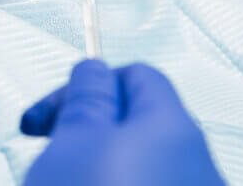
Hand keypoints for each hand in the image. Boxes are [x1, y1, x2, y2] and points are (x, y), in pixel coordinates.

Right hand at [21, 60, 224, 185]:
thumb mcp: (75, 140)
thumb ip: (87, 96)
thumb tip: (94, 68)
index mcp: (173, 126)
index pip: (135, 75)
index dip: (86, 86)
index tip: (46, 117)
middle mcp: (196, 162)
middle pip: (136, 124)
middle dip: (87, 131)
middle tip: (49, 151)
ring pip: (137, 164)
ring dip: (96, 165)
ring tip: (61, 180)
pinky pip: (145, 184)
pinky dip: (114, 184)